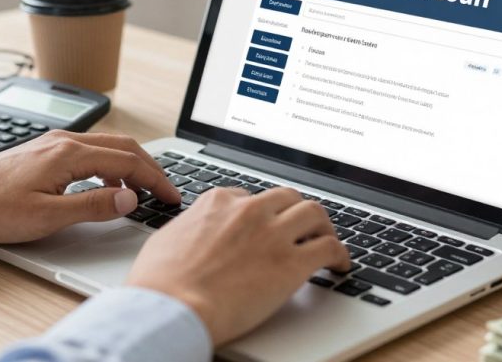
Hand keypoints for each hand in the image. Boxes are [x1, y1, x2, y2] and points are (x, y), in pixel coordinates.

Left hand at [0, 130, 179, 242]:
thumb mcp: (47, 217)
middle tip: (166, 191)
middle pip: (123, 147)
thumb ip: (92, 207)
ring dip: (131, 165)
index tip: (172, 196)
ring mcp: (53, 144)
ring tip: (143, 191)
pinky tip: (106, 186)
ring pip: (107, 147)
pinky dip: (110, 165)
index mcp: (69, 154)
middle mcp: (64, 141)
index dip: (155, 180)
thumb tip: (129, 200)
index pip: (128, 162)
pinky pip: (90, 151)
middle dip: (150, 168)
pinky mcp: (44, 151)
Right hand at [126, 187, 349, 345]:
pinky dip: (340, 254)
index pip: (250, 197)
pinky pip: (329, 248)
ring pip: (314, 213)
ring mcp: (272, 234)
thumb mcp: (167, 239)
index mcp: (218, 202)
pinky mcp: (291, 263)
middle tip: (302, 227)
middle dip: (296, 211)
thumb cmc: (161, 281)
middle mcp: (249, 211)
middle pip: (287, 197)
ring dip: (323, 227)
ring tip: (326, 241)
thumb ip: (188, 230)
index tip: (266, 226)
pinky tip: (340, 266)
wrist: (172, 304)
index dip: (261, 214)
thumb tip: (190, 236)